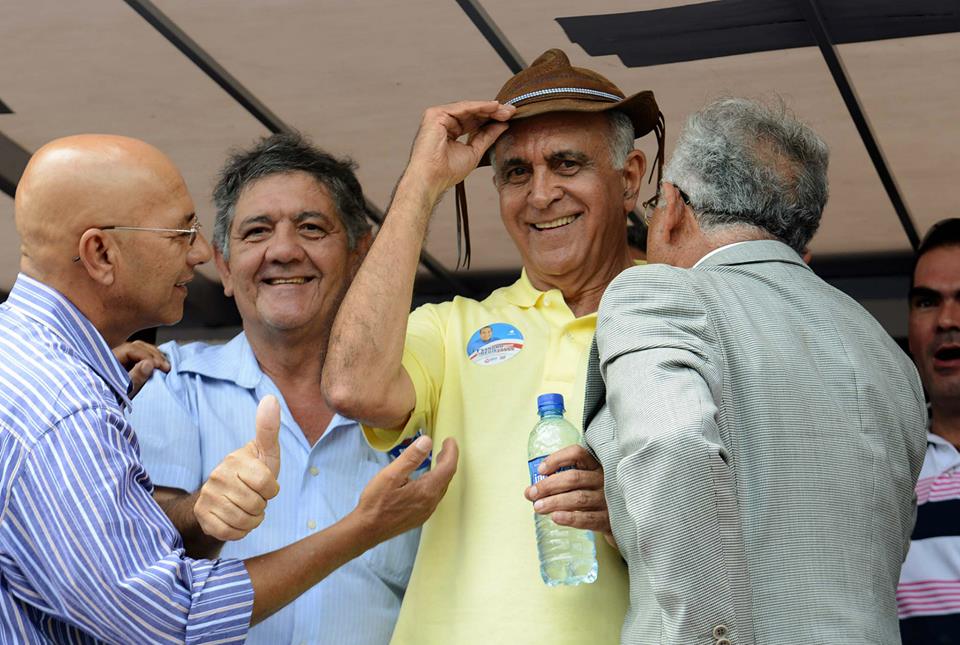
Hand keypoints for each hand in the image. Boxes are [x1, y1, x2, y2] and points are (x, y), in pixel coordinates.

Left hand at [112, 340, 169, 396]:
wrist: (105, 408)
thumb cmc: (111, 399)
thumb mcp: (123, 390)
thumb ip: (135, 377)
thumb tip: (149, 364)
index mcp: (109, 360)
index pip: (131, 350)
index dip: (146, 356)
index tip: (159, 366)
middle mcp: (114, 356)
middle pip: (137, 347)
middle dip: (153, 355)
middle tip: (166, 366)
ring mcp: (121, 359)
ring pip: (140, 350)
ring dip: (155, 357)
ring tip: (165, 366)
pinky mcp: (127, 365)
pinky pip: (141, 356)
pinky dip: (152, 360)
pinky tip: (160, 365)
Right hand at [194, 396, 281, 540]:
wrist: (222, 496)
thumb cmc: (252, 472)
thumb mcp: (264, 452)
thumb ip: (269, 429)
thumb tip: (270, 398)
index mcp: (235, 460)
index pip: (268, 486)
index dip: (271, 490)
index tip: (264, 485)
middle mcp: (217, 476)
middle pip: (257, 505)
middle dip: (261, 507)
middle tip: (253, 498)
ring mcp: (208, 497)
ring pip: (244, 521)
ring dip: (251, 520)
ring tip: (245, 508)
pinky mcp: (202, 516)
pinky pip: (230, 533)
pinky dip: (238, 531)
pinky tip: (235, 520)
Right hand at [352, 435, 458, 545]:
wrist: (367, 530)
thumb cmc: (376, 503)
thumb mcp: (391, 475)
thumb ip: (411, 458)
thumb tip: (427, 441)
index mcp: (427, 490)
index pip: (448, 467)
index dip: (451, 452)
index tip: (449, 440)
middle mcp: (431, 502)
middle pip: (447, 478)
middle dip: (448, 460)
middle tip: (445, 447)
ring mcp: (426, 512)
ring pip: (441, 488)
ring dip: (442, 472)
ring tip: (438, 459)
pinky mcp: (420, 517)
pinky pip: (434, 496)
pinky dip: (435, 483)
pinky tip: (426, 479)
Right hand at [402, 101, 514, 200]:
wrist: (432, 179)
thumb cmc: (448, 171)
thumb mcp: (474, 151)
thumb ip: (487, 136)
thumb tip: (504, 124)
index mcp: (450, 132)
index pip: (473, 122)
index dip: (491, 119)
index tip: (509, 118)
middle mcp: (443, 122)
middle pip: (472, 113)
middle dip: (493, 112)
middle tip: (512, 111)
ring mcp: (438, 117)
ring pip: (468, 108)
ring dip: (489, 108)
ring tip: (506, 110)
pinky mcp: (435, 114)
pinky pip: (462, 107)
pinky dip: (479, 106)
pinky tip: (494, 106)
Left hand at [524, 444, 616, 547]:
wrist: (621, 521)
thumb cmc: (594, 498)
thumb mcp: (585, 483)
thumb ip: (562, 482)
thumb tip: (531, 490)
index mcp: (596, 466)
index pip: (578, 453)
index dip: (557, 459)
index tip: (540, 470)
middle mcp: (603, 480)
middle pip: (574, 477)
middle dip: (549, 485)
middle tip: (531, 493)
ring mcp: (607, 500)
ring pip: (578, 498)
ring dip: (554, 502)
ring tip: (537, 507)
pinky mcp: (608, 520)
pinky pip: (587, 518)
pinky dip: (570, 518)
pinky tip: (555, 517)